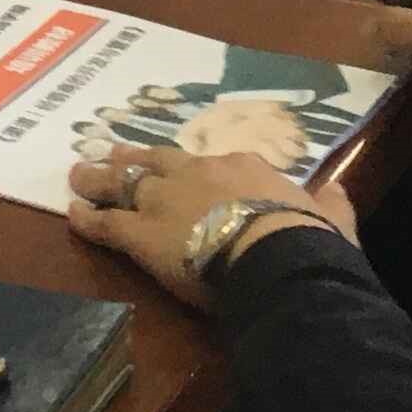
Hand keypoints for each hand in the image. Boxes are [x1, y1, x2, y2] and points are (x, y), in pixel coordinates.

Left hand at [65, 144, 356, 312]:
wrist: (275, 257)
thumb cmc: (307, 241)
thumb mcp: (329, 219)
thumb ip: (329, 204)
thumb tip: (338, 192)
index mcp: (244, 169)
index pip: (212, 165)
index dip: (191, 168)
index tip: (180, 167)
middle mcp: (198, 174)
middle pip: (158, 162)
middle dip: (134, 159)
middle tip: (111, 154)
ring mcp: (166, 201)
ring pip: (125, 183)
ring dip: (100, 179)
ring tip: (79, 174)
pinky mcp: (142, 234)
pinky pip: (108, 223)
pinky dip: (88, 219)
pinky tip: (72, 215)